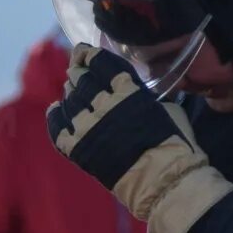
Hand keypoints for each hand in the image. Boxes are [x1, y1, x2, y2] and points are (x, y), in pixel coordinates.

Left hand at [46, 46, 232, 232]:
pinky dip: (56, 117)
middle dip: (78, 71)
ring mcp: (88, 128)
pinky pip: (59, 129)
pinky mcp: (78, 150)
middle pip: (83, 81)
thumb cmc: (176, 143)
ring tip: (69, 87)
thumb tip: (133, 91)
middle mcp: (104, 105)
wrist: (165, 181)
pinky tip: (56, 109)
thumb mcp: (167, 108)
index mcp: (129, 92)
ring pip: (70, 101)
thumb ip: (144, 97)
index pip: (103, 64)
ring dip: (69, 92)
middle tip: (75, 68)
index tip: (84, 51)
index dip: (90, 55)